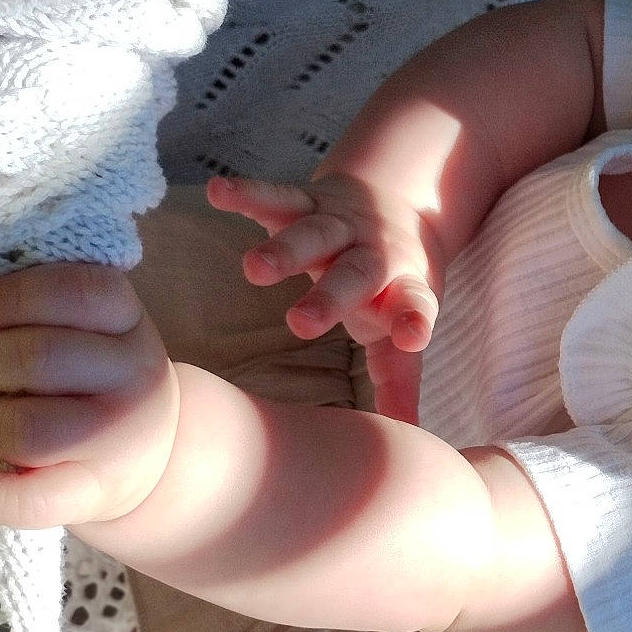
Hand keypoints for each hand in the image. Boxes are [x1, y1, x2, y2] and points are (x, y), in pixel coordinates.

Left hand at [0, 264, 178, 529]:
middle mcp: (136, 378)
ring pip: (27, 430)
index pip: (78, 293)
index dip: (12, 296)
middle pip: (38, 358)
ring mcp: (120, 440)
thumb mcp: (92, 332)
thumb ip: (45, 313)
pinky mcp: (95, 493)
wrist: (146, 456)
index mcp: (130, 326)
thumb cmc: (93, 381)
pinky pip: (28, 500)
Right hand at [204, 173, 441, 422]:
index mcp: (402, 288)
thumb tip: (410, 439)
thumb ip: (400, 380)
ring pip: (312, 236)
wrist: (399, 205)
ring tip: (254, 269)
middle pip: (353, 275)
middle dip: (329, 297)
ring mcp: (339, 227)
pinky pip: (276, 196)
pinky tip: (217, 192)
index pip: (414, 307)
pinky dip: (248, 193)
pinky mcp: (308, 202)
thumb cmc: (392, 285)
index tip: (413, 337)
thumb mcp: (403, 327)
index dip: (413, 321)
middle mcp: (373, 255)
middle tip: (302, 324)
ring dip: (285, 250)